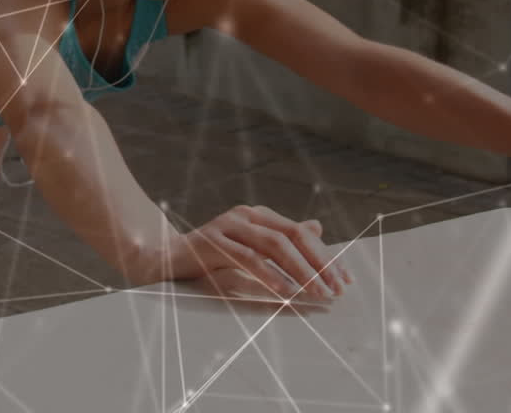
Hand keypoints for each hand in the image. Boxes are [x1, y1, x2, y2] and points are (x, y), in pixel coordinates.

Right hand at [164, 205, 352, 299]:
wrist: (165, 258)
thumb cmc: (211, 257)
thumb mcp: (251, 248)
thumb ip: (281, 238)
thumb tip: (318, 228)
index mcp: (258, 216)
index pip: (301, 233)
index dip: (325, 256)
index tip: (344, 281)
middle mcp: (246, 215)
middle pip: (293, 236)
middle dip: (319, 264)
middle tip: (336, 290)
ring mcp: (228, 225)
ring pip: (274, 246)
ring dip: (301, 272)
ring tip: (317, 294)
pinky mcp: (212, 241)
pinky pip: (248, 259)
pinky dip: (270, 276)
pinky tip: (286, 291)